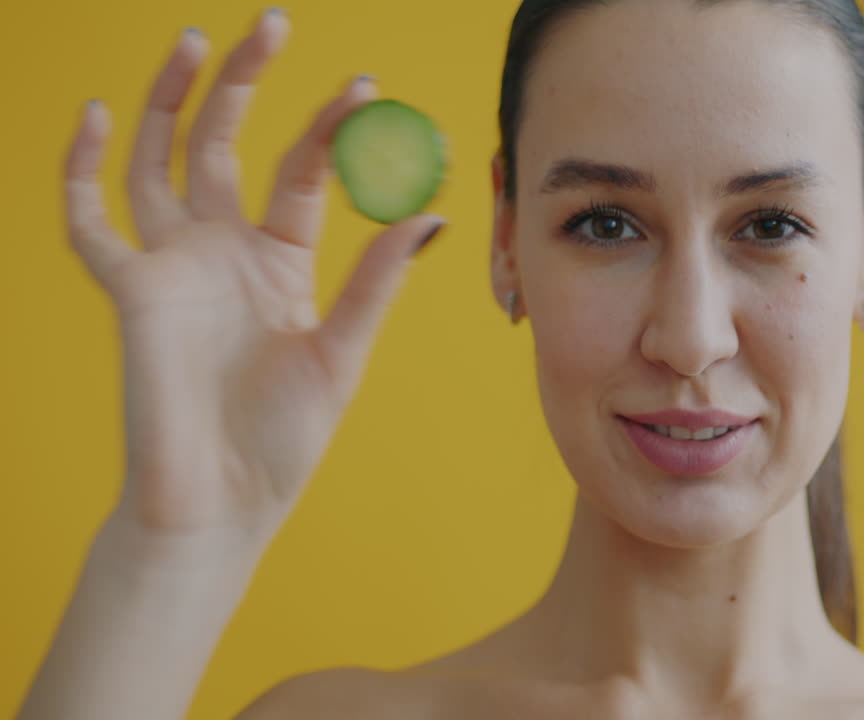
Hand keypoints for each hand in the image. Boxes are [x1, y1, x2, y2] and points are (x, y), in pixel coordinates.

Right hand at [63, 10, 445, 544]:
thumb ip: (375, 279)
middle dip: (246, 83)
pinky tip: (91, 114)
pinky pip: (88, 219)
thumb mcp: (343, 350)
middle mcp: (223, 250)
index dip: (327, 126)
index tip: (363, 86)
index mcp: (279, 260)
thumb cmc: (285, 437)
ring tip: (197, 40)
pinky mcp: (128, 289)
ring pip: (160, 159)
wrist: (224, 500)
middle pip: (227, 143)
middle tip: (273, 24)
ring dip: (171, 100)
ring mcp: (173, 263)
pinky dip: (80, 168)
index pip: (299, 171)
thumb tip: (431, 213)